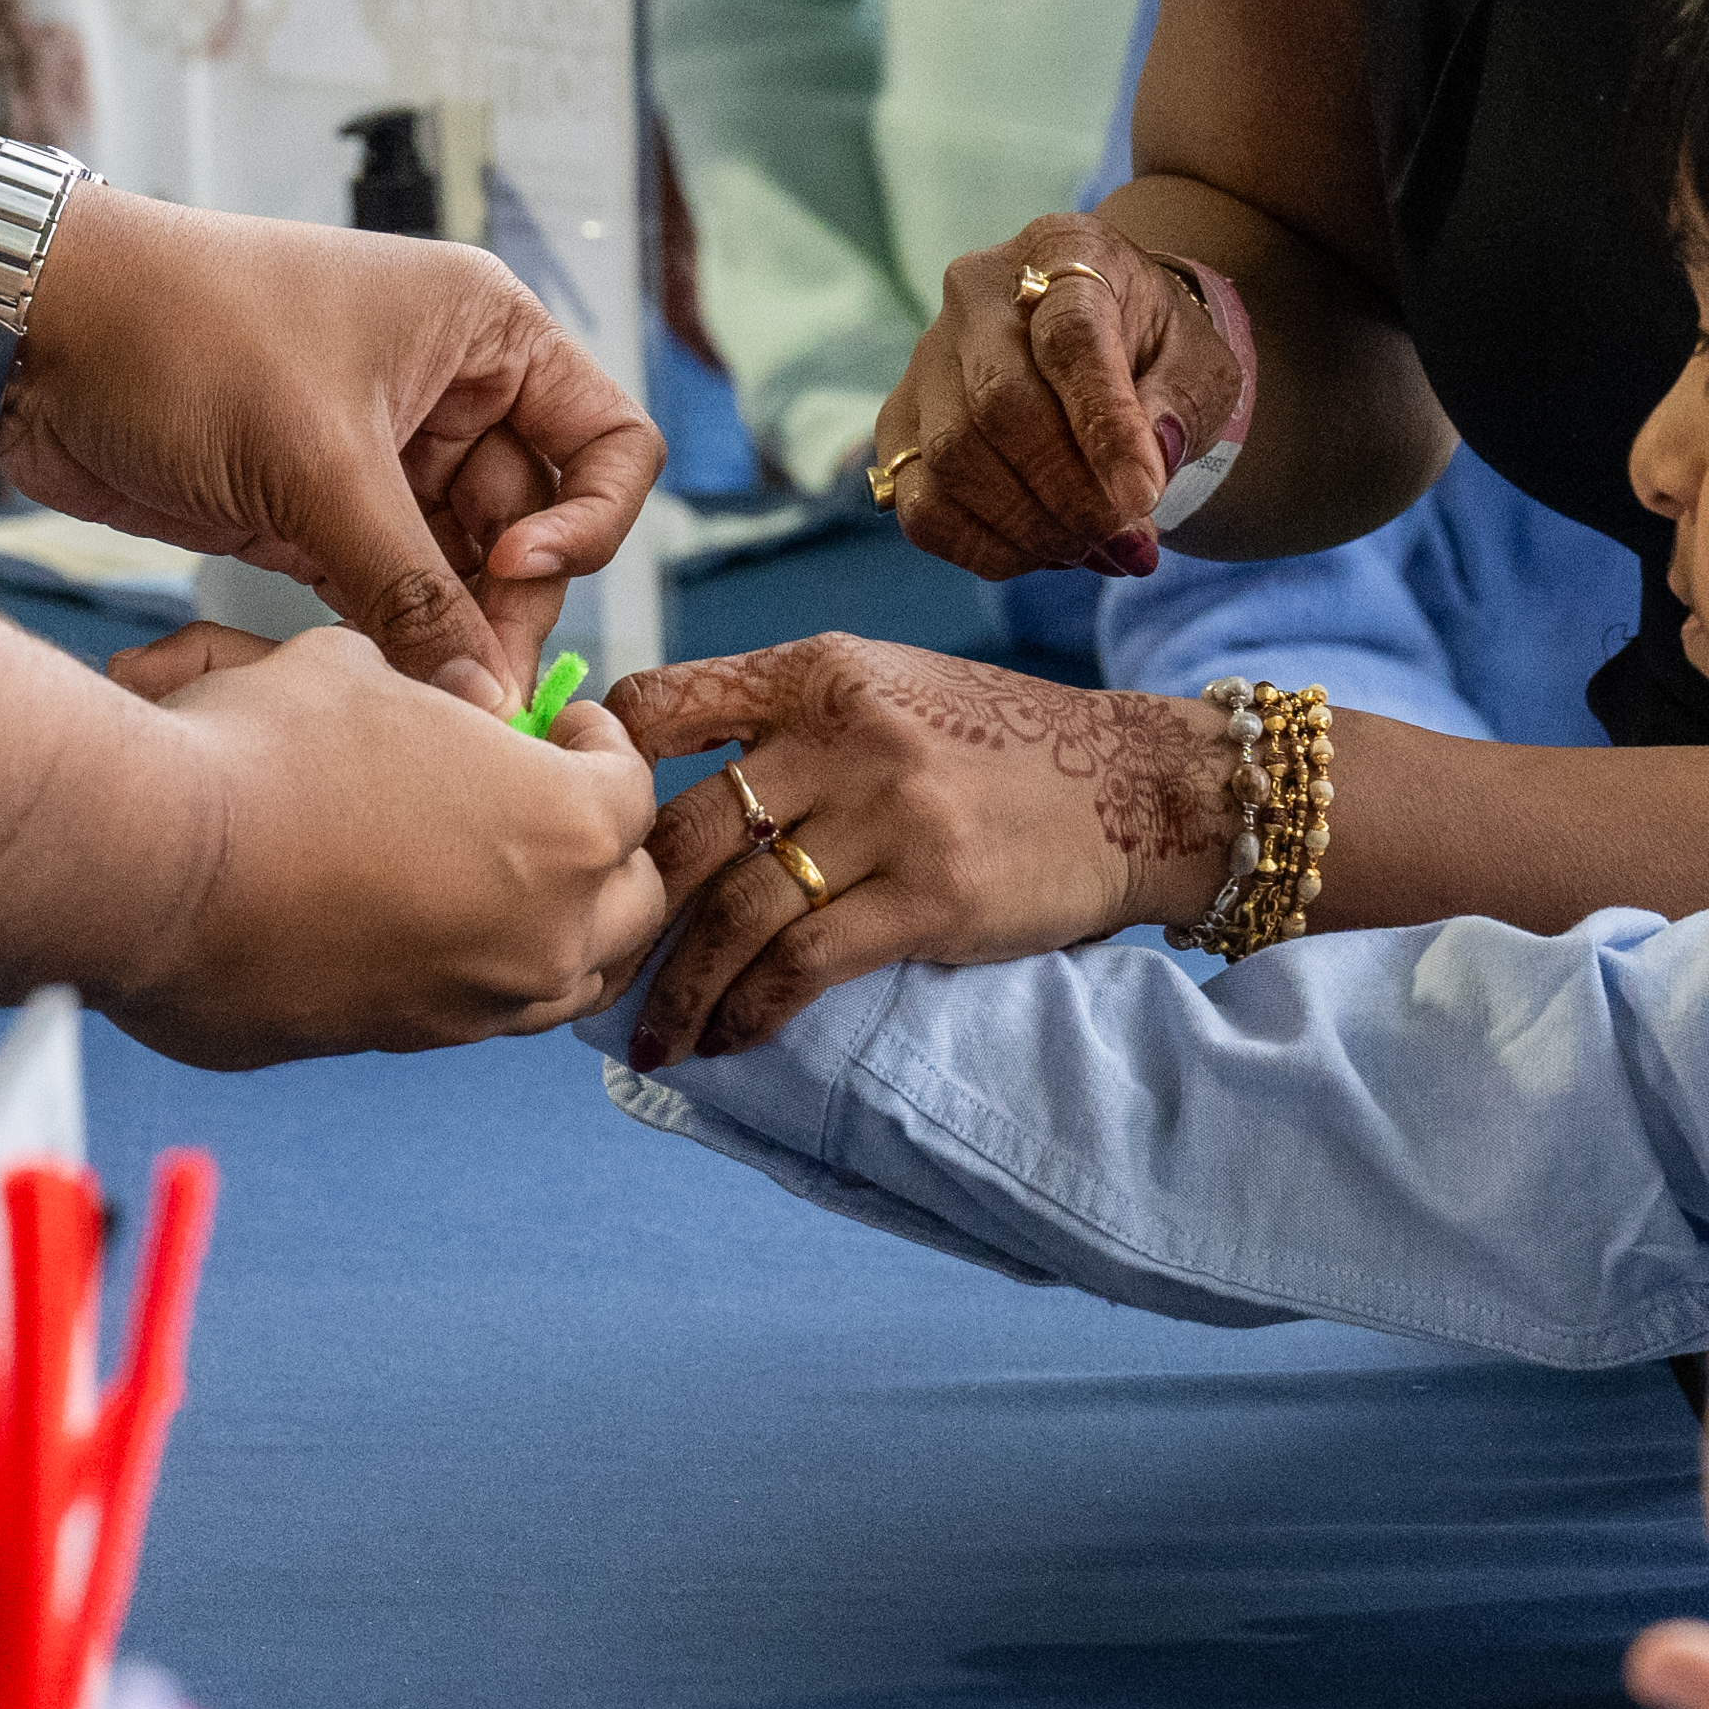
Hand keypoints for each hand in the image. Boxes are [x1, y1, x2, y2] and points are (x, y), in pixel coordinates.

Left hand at [0, 184, 659, 703]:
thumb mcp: (313, 462)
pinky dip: (390, 639)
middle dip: (508, 605)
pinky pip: (391, 592)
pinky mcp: (316, 514)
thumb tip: (485, 703)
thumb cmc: (179, 338)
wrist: (29, 335)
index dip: (587, 520)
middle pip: (540, 525)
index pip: (609, 442)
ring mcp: (383, 458)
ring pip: (463, 573)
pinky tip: (373, 687)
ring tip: (418, 701)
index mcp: (483, 334)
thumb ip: (409, 587)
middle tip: (469, 688)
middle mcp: (449, 393)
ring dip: (448, 637)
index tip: (510, 567)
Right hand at [91, 617, 668, 1057]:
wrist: (153, 866)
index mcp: (567, 831)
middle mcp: (543, 936)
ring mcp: (472, 1006)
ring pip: (565, 980)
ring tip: (501, 875)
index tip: (559, 726)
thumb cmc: (263, 752)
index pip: (632, 790)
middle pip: (632, 903)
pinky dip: (469, 969)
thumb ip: (427, 692)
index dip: (595, 745)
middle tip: (552, 802)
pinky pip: (470, 1012)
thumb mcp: (357, 670)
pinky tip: (417, 920)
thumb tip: (434, 701)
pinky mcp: (396, 1044)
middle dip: (604, 848)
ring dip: (553, 924)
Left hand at [588, 634, 1238, 1066]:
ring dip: (681, 989)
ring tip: (654, 1037)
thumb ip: (785, 719)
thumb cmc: (996, 747)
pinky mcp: (930, 894)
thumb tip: (655, 783)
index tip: (572, 837)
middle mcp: (846, 731)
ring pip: (734, 911)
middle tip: (592, 968)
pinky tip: (730, 1039)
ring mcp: (890, 813)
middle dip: (624, 911)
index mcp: (820, 669)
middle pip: (684, 829)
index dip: (598, 772)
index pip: (662, 705)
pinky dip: (752, 1011)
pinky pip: (803, 964)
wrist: (1136, 787)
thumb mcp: (887, 689)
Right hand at [857, 213, 1243, 581]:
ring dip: (1033, 527)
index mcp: (1059, 251)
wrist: (1104, 336)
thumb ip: (1183, 402)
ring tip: (1099, 547)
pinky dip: (987, 548)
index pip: (1070, 337)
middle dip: (1068, 492)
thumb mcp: (1199, 359)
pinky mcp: (902, 424)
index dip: (1104, 425)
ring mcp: (926, 359)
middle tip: (1126, 537)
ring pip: (953, 459)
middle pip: (1000, 404)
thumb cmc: (1155, 347)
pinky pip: (921, 507)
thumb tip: (1149, 460)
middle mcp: (975, 294)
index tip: (1143, 495)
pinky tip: (1047, 551)